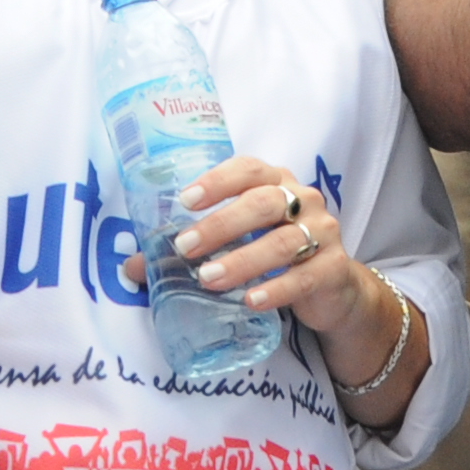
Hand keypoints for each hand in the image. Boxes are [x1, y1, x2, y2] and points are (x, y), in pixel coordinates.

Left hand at [163, 157, 389, 352]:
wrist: (334, 288)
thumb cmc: (276, 253)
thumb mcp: (240, 242)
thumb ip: (195, 249)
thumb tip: (135, 268)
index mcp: (276, 182)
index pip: (249, 169)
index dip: (218, 181)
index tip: (185, 201)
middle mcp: (304, 199)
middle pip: (262, 203)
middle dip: (221, 225)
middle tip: (185, 248)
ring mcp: (324, 232)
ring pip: (282, 242)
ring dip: (242, 260)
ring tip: (208, 279)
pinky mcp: (335, 269)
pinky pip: (305, 277)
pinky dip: (276, 289)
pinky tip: (251, 301)